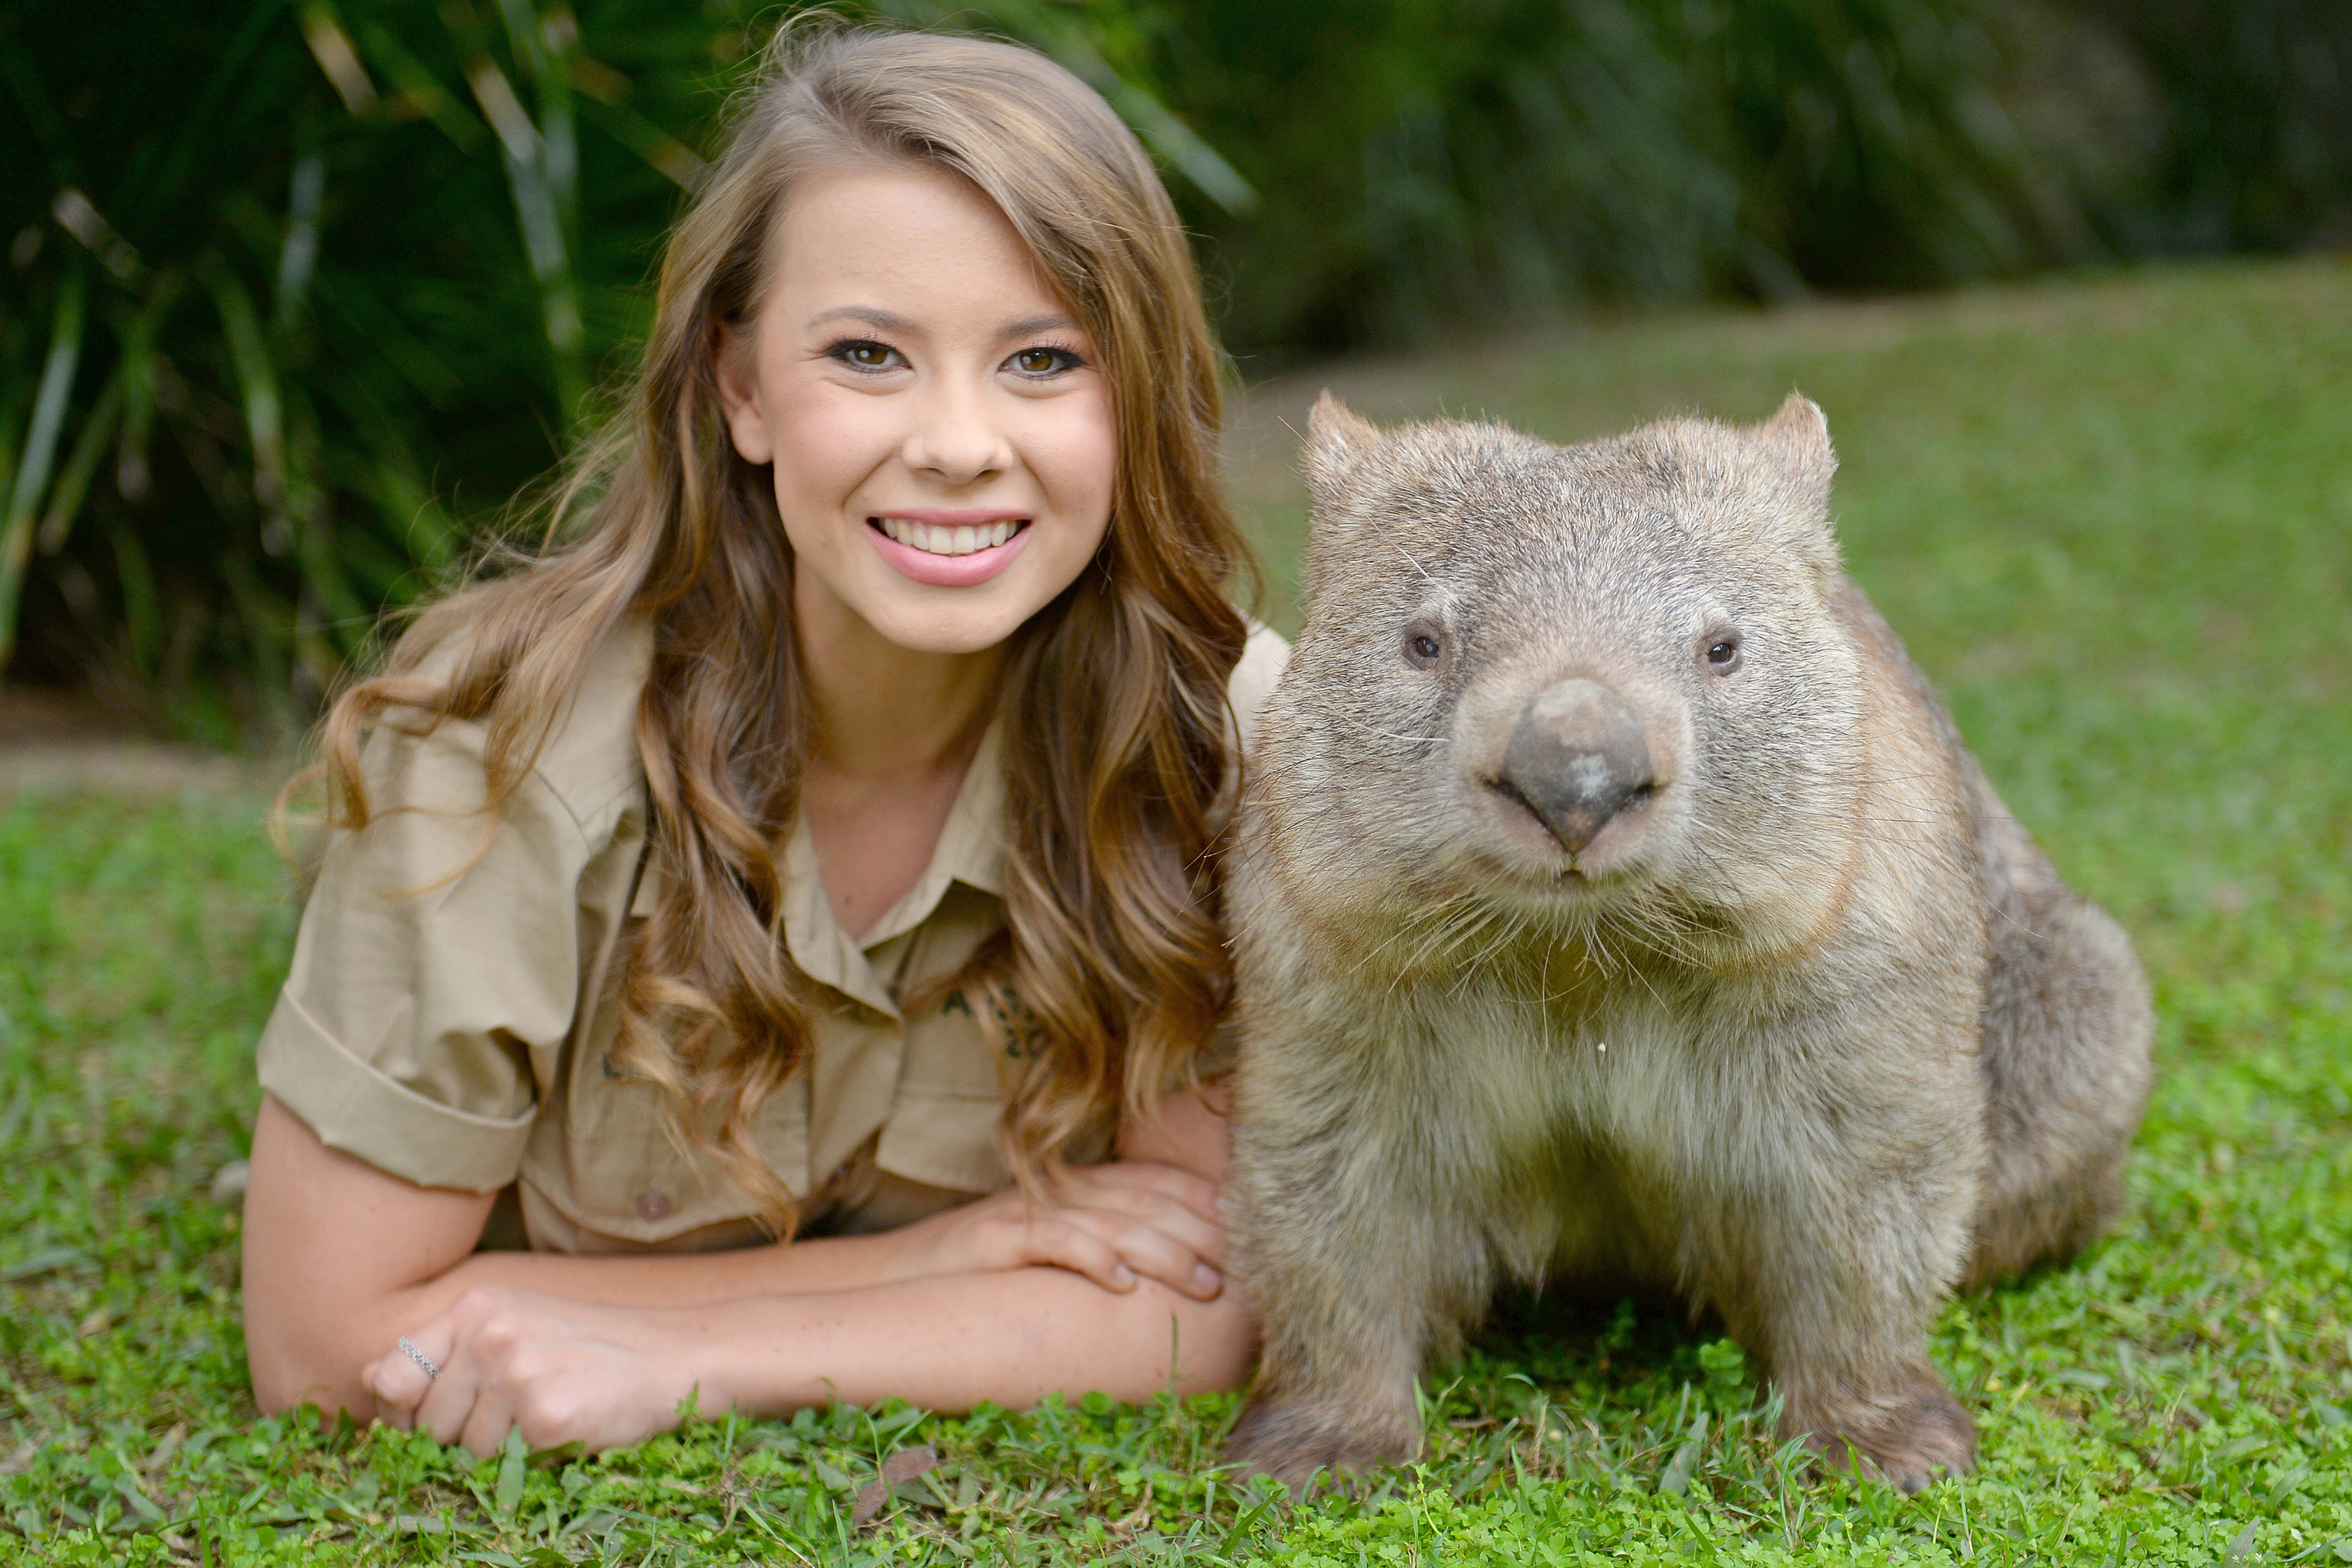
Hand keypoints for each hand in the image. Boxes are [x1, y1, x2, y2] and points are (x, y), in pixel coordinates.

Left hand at [363, 1286, 702, 1457]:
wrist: (675, 1356)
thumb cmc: (591, 1347)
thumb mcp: (514, 1326)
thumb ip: (443, 1353)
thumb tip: (370, 1380)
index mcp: (477, 1306)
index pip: (394, 1375)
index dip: (406, 1411)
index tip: (441, 1418)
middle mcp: (490, 1333)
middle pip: (425, 1421)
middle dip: (459, 1435)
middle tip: (516, 1415)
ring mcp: (516, 1373)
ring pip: (462, 1451)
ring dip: (498, 1452)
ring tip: (547, 1416)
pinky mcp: (544, 1415)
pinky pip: (501, 1467)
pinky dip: (529, 1461)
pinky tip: (565, 1429)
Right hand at [893, 1160, 1226, 1300]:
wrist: (896, 1275)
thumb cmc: (984, 1270)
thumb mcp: (1050, 1247)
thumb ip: (1103, 1241)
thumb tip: (1172, 1266)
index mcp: (1077, 1186)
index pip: (1153, 1181)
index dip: (1202, 1200)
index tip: (1248, 1229)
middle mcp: (1058, 1189)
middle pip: (1144, 1201)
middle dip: (1199, 1232)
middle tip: (1241, 1270)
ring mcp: (1028, 1210)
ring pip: (1111, 1221)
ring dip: (1164, 1252)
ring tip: (1203, 1283)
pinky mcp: (996, 1237)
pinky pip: (1053, 1242)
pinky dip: (1092, 1259)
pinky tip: (1123, 1284)